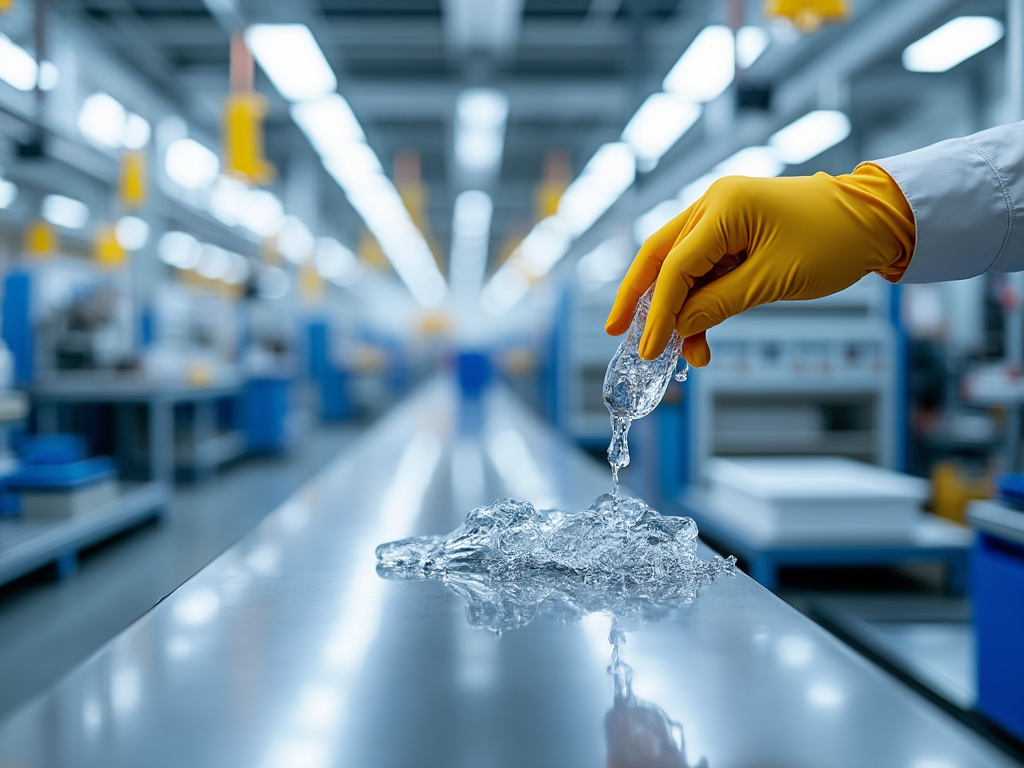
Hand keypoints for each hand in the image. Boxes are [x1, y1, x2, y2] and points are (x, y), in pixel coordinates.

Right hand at [605, 164, 914, 364]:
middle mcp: (713, 205)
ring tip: (684, 353)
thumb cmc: (833, 240)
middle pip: (660, 256)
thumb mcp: (773, 280)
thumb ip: (718, 304)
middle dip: (639, 298)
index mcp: (723, 207)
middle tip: (616, 332)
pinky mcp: (734, 233)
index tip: (649, 350)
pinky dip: (699, 301)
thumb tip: (677, 327)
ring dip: (678, 310)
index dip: (658, 312)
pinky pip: (704, 269)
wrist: (875, 219)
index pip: (675, 266)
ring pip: (680, 267)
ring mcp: (722, 217)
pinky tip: (700, 335)